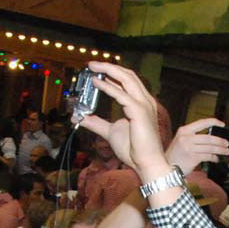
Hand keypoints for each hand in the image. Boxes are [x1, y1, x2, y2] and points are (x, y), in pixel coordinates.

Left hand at [81, 62, 167, 176]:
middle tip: (92, 65)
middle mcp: (145, 100)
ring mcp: (144, 105)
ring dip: (109, 71)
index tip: (97, 71)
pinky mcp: (139, 112)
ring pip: (127, 79)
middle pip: (128, 75)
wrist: (146, 163)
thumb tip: (82, 117)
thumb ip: (97, 123)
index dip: (113, 73)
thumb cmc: (134, 150)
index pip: (128, 81)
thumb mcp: (111, 132)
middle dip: (109, 67)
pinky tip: (97, 83)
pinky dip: (108, 87)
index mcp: (141, 103)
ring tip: (93, 68)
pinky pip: (121, 95)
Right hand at [166, 118, 228, 172]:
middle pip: (209, 137)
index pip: (202, 122)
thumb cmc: (176, 154)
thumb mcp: (181, 140)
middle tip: (227, 143)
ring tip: (226, 151)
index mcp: (184, 130)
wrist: (166, 167)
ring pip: (210, 148)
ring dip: (220, 150)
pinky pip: (208, 156)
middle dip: (220, 141)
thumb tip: (212, 136)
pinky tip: (216, 159)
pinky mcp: (192, 158)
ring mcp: (189, 148)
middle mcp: (186, 137)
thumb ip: (194, 136)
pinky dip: (214, 158)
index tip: (222, 124)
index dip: (214, 122)